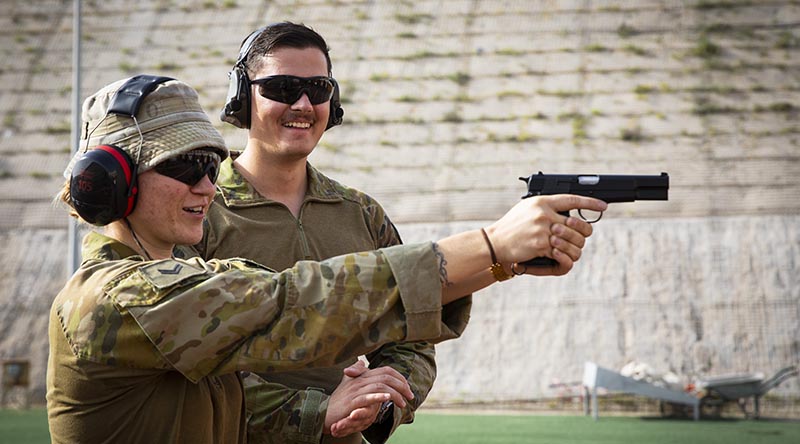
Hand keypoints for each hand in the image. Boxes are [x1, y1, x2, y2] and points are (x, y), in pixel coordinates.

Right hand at [324, 361, 412, 436]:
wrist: (323, 412)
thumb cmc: (338, 400)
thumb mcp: (347, 384)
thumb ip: (356, 373)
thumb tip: (362, 363)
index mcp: (361, 375)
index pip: (385, 370)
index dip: (399, 377)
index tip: (407, 387)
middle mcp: (359, 380)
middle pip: (386, 376)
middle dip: (402, 386)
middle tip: (410, 396)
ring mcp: (355, 390)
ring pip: (380, 386)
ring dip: (395, 394)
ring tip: (403, 403)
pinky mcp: (351, 402)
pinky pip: (367, 397)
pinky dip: (379, 397)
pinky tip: (388, 399)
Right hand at [485, 194, 605, 274]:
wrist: (496, 241)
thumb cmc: (512, 225)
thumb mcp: (527, 208)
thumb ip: (547, 207)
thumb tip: (567, 212)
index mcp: (542, 202)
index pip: (572, 199)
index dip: (590, 203)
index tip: (603, 206)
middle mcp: (544, 214)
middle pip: (578, 224)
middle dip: (584, 233)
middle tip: (582, 237)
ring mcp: (543, 230)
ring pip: (573, 240)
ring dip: (574, 248)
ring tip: (570, 249)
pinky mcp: (541, 245)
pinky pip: (561, 252)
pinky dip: (562, 256)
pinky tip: (558, 256)